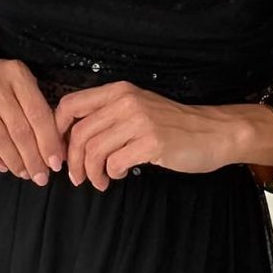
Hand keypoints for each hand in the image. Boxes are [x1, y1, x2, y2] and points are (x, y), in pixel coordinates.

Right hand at [0, 42, 65, 183]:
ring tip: (24, 173)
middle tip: (41, 176)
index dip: (49, 142)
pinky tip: (0, 166)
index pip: (38, 113)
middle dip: (33, 158)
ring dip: (13, 161)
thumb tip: (53, 144)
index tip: (56, 162)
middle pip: (19, 129)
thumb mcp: (18, 77)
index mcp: (16, 73)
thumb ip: (33, 103)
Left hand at [53, 81, 239, 189]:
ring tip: (99, 181)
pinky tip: (118, 176)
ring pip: (94, 150)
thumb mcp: (138, 109)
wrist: (215, 132)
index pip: (71, 104)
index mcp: (119, 91)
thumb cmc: (174, 126)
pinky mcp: (152, 142)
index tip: (60, 150)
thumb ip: (109, 116)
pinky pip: (115, 162)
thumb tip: (73, 139)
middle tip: (77, 177)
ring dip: (91, 172)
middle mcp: (127, 101)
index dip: (57, 130)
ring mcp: (140, 121)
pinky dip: (110, 174)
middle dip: (73, 161)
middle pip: (80, 133)